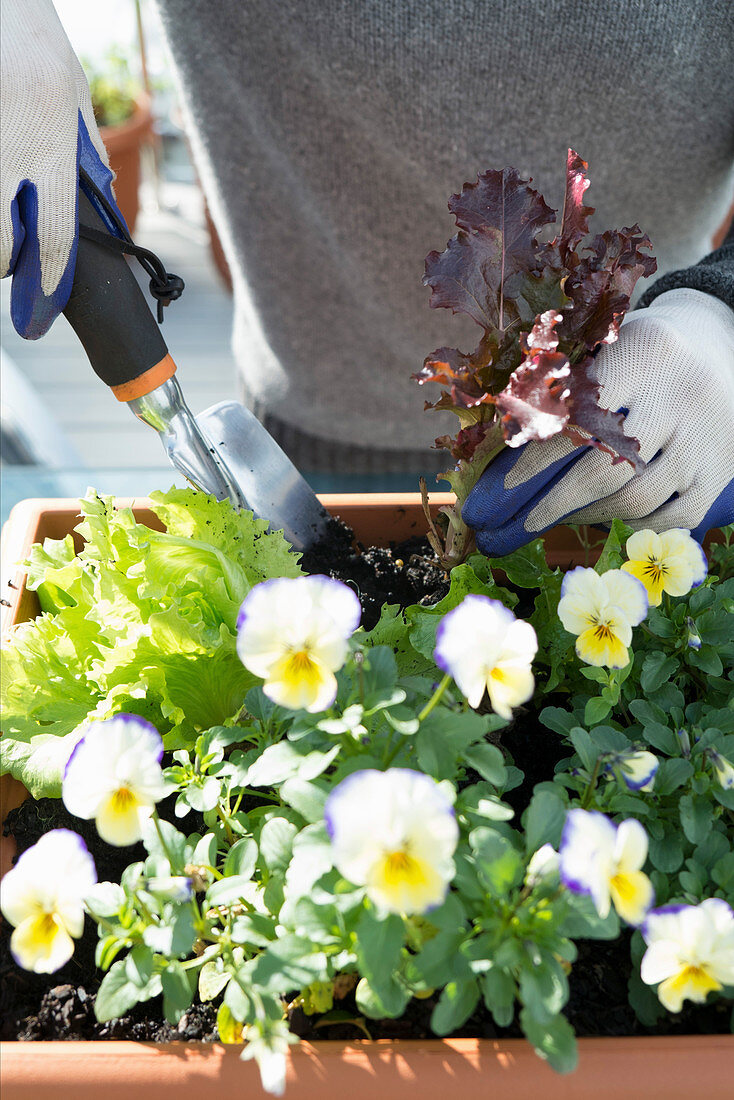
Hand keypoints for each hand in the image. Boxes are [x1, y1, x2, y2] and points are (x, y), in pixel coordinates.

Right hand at [1, 0, 117, 337]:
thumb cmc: (24, 27)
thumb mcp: (68, 85)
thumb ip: (83, 147)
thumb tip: (98, 199)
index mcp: (51, 138)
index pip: (53, 236)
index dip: (46, 284)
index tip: (40, 312)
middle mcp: (8, 145)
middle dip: (1, 263)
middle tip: (6, 260)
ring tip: (5, 213)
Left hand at [463, 288, 733, 555]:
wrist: (726, 349)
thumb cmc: (645, 356)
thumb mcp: (612, 345)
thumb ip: (569, 383)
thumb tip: (504, 439)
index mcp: (644, 353)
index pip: (580, 416)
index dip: (539, 456)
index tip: (507, 483)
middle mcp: (681, 395)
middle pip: (607, 468)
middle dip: (558, 501)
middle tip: (528, 520)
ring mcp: (706, 436)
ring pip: (638, 498)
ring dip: (593, 515)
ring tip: (566, 514)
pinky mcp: (723, 468)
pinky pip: (675, 517)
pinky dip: (640, 525)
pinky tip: (615, 517)